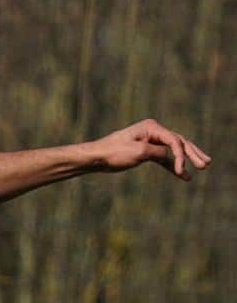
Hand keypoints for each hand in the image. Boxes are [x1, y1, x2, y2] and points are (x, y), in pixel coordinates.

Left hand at [92, 119, 210, 181]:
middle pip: (179, 142)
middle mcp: (153, 131)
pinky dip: (173, 166)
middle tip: (206, 164)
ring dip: (187, 159)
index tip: (180, 171)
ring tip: (202, 166)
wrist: (96, 157)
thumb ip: (158, 153)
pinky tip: (182, 175)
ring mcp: (150, 140)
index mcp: (152, 127)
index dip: (180, 155)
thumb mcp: (138, 152)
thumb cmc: (114, 152)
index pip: (173, 140)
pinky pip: (164, 158)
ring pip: (174, 149)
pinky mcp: (146, 151)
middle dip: (193, 153)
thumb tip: (172, 156)